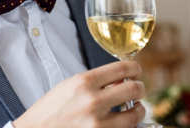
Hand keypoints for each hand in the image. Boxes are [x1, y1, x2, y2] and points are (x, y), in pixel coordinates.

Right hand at [13, 60, 145, 127]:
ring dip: (138, 110)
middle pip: (133, 89)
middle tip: (137, 89)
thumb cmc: (49, 111)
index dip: (134, 68)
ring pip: (134, 115)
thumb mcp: (69, 87)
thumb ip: (94, 82)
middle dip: (139, 88)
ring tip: (136, 109)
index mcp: (83, 82)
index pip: (122, 68)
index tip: (136, 71)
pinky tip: (123, 122)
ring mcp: (97, 123)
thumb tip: (119, 80)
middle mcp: (92, 101)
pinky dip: (127, 126)